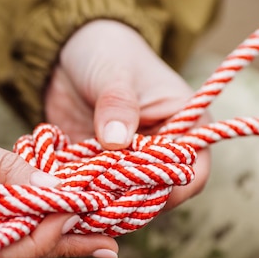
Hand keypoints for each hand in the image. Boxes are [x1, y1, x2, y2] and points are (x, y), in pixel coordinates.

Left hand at [45, 20, 210, 207]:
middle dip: (130, 201)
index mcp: (189, 127)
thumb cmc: (108, 52)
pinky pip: (98, 196)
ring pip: (128, 203)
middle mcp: (165, 153)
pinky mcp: (104, 173)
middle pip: (160, 197)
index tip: (135, 188)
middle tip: (95, 196)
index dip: (170, 188)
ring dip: (103, 204)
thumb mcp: (115, 72)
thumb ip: (117, 104)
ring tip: (75, 198)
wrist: (72, 52)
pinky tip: (63, 195)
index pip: (195, 172)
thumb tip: (115, 140)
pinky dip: (83, 199)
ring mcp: (133, 167)